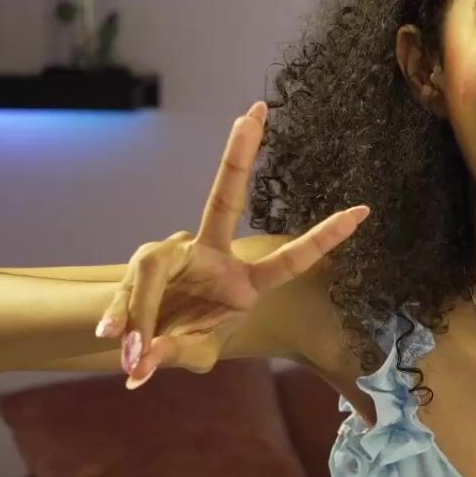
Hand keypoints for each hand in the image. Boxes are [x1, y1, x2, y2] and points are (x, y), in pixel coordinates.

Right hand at [94, 101, 368, 387]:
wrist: (144, 336)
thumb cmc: (184, 340)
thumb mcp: (193, 353)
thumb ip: (176, 354)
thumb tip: (144, 363)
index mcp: (244, 280)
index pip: (291, 260)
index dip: (325, 239)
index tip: (363, 211)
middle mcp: (211, 253)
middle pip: (224, 199)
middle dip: (238, 155)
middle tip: (252, 113)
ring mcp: (177, 251)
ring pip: (154, 271)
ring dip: (141, 312)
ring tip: (133, 348)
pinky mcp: (146, 260)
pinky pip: (133, 287)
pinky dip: (122, 314)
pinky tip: (112, 336)